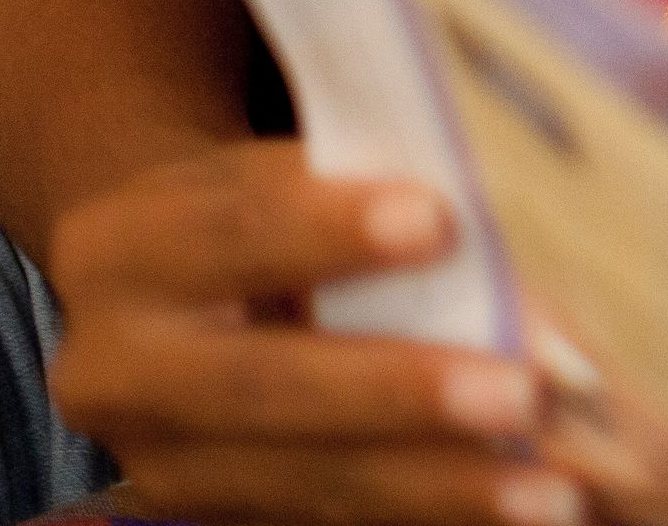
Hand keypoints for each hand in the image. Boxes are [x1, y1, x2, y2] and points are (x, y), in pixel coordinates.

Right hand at [44, 139, 579, 524]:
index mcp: (123, 247)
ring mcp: (155, 458)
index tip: (440, 221)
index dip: (331, 226)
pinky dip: (430, 513)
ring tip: (555, 489)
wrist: (181, 287)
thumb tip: (532, 289)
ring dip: (439, 483)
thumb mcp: (298, 176)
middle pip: (264, 382)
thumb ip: (386, 203)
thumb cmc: (277, 207)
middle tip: (524, 395)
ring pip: (303, 475)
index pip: (233, 225)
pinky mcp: (205, 513)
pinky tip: (518, 508)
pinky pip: (327, 520)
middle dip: (402, 391)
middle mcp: (112, 367)